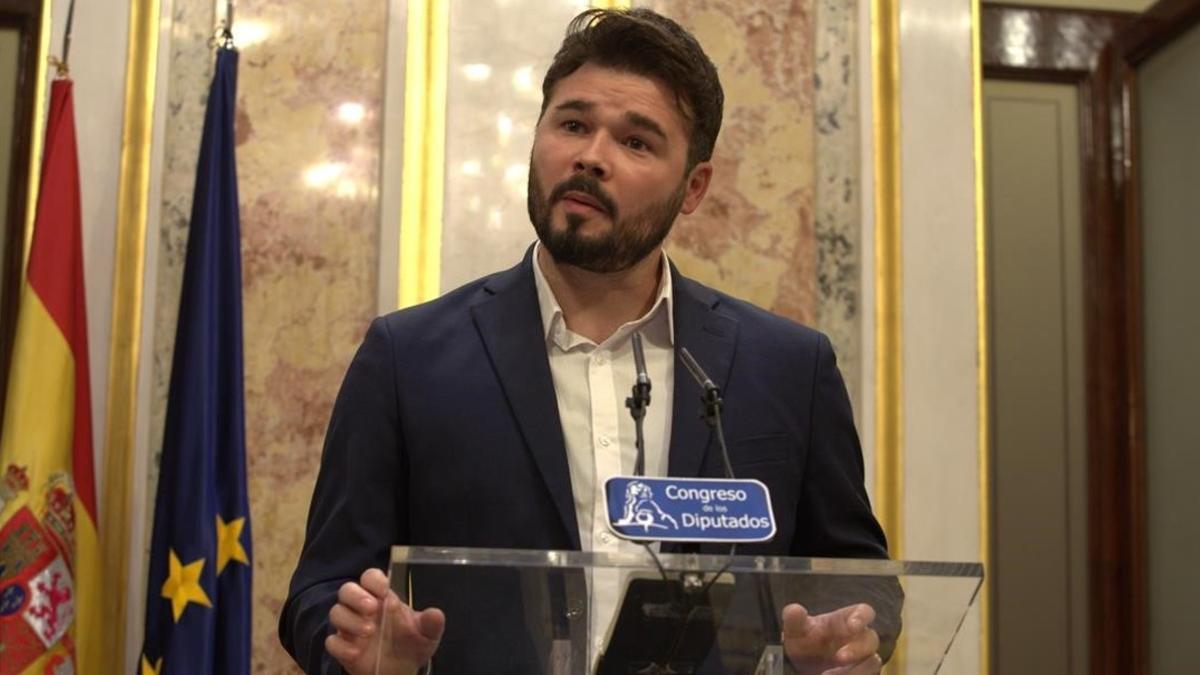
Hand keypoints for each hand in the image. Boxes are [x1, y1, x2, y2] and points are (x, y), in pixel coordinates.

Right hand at [325, 568, 445, 674]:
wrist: (401, 671)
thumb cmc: (411, 644)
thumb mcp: (427, 635)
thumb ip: (431, 624)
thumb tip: (435, 614)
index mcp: (382, 598)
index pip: (370, 578)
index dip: (374, 580)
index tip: (384, 589)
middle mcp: (362, 608)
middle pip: (347, 590)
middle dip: (356, 596)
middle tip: (371, 608)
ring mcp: (350, 627)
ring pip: (336, 612)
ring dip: (350, 620)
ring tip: (369, 631)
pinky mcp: (342, 647)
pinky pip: (332, 642)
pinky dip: (341, 646)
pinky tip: (356, 653)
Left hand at [781, 603, 880, 674]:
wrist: (800, 666)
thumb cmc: (803, 641)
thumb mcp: (795, 630)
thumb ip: (795, 619)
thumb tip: (795, 610)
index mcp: (845, 620)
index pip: (864, 612)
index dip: (862, 617)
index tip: (853, 626)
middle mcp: (858, 639)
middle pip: (871, 639)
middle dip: (857, 649)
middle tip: (839, 658)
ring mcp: (861, 659)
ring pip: (872, 662)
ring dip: (856, 670)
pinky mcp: (860, 674)